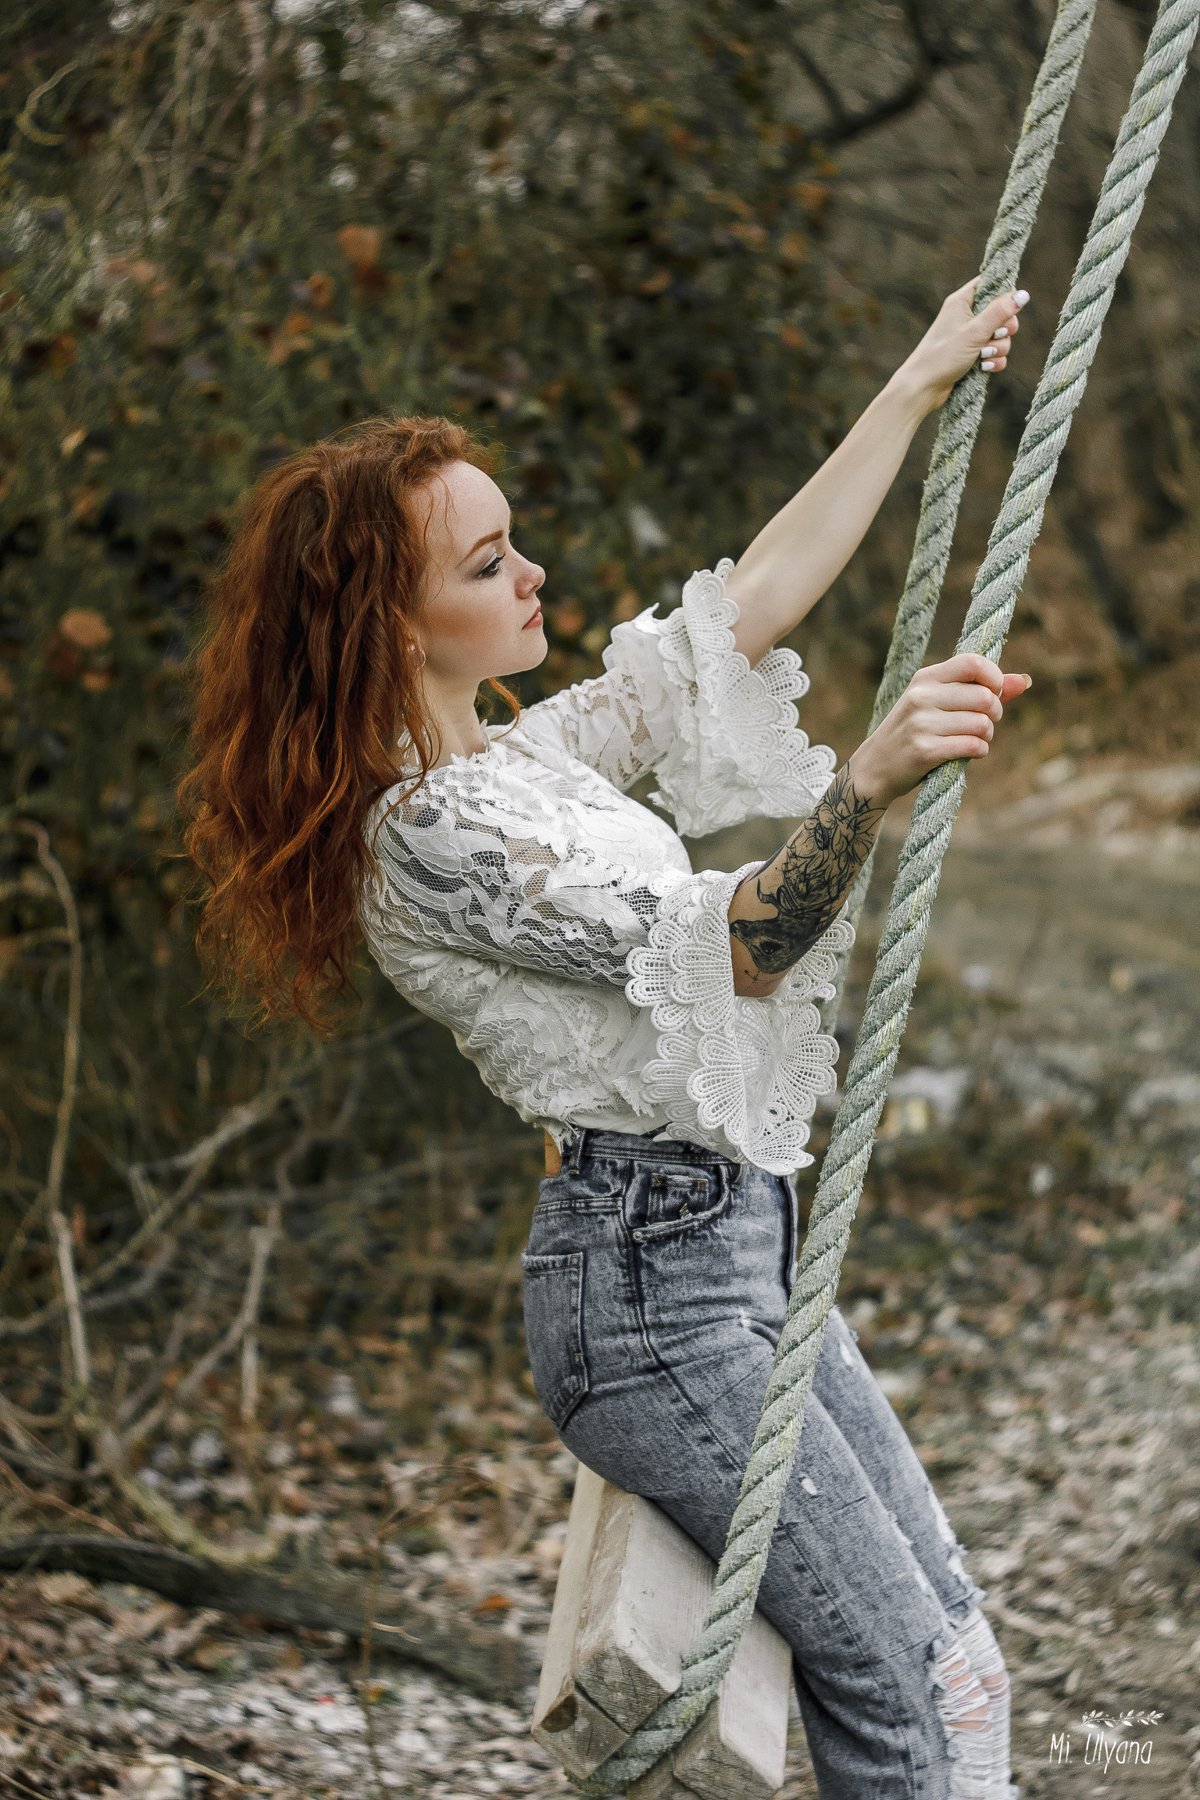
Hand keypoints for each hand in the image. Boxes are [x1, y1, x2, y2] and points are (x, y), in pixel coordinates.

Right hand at [848, 652, 1032, 807]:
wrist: (876, 766)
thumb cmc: (915, 731)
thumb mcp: (939, 703)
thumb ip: (980, 690)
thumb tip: (1025, 681)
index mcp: (925, 678)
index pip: (972, 663)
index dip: (995, 676)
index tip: (995, 693)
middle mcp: (922, 696)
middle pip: (985, 697)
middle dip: (995, 713)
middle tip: (986, 724)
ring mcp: (922, 723)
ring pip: (982, 724)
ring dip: (987, 736)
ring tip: (976, 740)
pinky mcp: (925, 750)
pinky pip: (973, 746)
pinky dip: (980, 751)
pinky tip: (972, 752)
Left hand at [900, 277, 1028, 413]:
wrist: (923, 388)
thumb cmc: (943, 356)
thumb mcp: (974, 332)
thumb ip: (999, 312)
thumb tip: (1023, 294)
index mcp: (962, 301)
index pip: (991, 284)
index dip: (1005, 294)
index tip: (1008, 309)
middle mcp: (966, 315)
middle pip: (1002, 312)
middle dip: (1005, 328)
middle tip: (997, 336)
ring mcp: (969, 336)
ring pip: (1000, 336)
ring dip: (999, 347)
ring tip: (984, 356)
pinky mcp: (972, 354)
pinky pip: (994, 353)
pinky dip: (994, 360)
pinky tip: (985, 368)